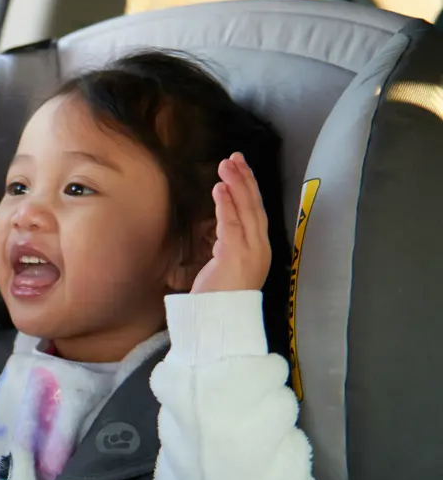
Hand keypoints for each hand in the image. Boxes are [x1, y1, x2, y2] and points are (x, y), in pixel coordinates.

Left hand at [191, 153, 271, 294]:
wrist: (220, 322)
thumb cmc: (218, 298)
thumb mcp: (224, 266)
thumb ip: (226, 245)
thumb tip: (221, 228)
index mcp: (258, 250)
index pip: (255, 213)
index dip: (249, 189)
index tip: (240, 169)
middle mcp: (260, 248)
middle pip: (254, 207)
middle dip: (245, 180)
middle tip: (234, 157)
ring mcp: (250, 252)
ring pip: (245, 211)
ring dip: (235, 185)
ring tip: (226, 165)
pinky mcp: (236, 256)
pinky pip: (231, 224)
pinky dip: (226, 205)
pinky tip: (220, 188)